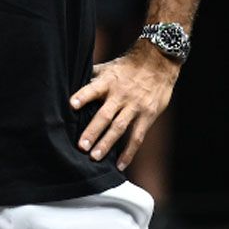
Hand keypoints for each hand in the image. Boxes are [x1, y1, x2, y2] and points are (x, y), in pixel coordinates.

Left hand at [69, 43, 178, 171]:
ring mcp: (135, 107)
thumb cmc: (126, 66)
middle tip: (81, 146)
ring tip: (94, 157)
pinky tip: (120, 165)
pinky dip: (129, 152)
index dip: (82, 96)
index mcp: (108, 82)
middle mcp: (120, 95)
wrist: (157, 63)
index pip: (93, 89)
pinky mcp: (147, 116)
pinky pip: (137, 137)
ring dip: (107, 143)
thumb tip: (70, 81)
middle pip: (105, 115)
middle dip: (92, 131)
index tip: (71, 105)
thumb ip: (91, 77)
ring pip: (119, 128)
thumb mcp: (108, 67)